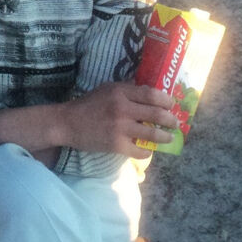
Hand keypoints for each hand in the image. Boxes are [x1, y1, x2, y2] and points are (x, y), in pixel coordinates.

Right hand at [60, 82, 178, 157]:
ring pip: (152, 134)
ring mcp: (120, 128)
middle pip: (156, 114)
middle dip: (170, 120)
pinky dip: (147, 152)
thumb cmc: (88, 104)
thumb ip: (126, 89)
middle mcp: (123, 108)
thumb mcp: (107, 89)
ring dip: (165, 137)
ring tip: (169, 138)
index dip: (166, 100)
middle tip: (175, 123)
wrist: (67, 123)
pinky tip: (148, 151)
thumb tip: (148, 92)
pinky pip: (140, 150)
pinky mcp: (116, 145)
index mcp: (121, 92)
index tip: (171, 105)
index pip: (152, 94)